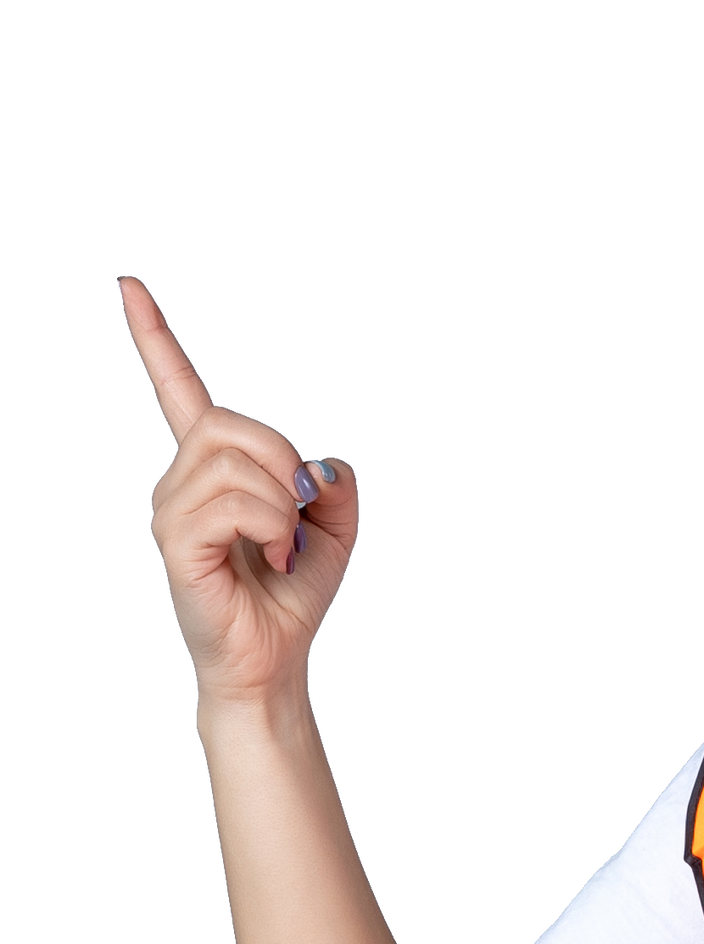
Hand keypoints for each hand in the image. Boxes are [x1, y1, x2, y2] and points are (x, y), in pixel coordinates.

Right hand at [121, 276, 357, 705]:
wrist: (274, 660)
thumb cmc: (293, 593)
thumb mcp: (336, 526)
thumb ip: (335, 480)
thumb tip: (315, 463)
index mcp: (211, 467)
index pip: (177, 389)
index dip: (155, 336)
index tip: (127, 283)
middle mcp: (178, 481)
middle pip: (228, 421)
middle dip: (282, 458)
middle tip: (302, 509)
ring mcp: (169, 511)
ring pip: (236, 462)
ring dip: (283, 504)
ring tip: (284, 545)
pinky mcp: (175, 544)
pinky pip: (234, 503)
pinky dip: (273, 525)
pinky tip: (273, 554)